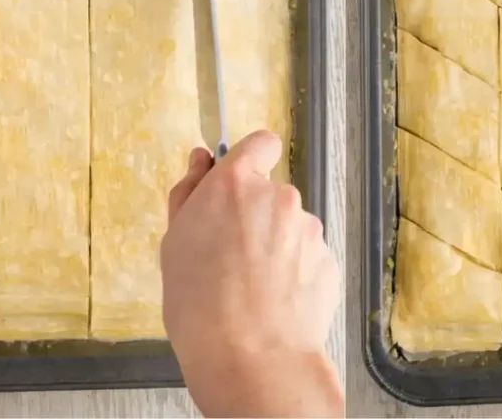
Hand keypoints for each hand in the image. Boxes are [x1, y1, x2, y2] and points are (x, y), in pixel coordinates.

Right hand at [160, 130, 342, 417]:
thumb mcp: (174, 242)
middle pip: (270, 193)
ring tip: (250, 287)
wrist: (251, 357)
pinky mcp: (327, 259)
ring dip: (275, 246)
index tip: (242, 178)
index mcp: (235, 185)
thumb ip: (189, 192)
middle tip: (230, 255)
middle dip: (256, 215)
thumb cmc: (202, 305)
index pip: (260, 143)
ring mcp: (307, 229)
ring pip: (290, 227)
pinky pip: (307, 257)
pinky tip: (273, 300)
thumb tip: (201, 159)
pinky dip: (294, 272)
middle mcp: (278, 197)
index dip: (252, 158)